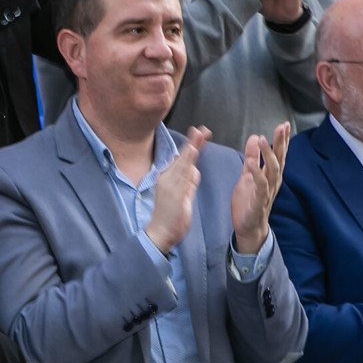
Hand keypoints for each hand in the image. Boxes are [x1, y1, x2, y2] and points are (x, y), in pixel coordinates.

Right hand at [146, 127, 208, 254]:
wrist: (159, 233)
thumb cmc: (169, 215)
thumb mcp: (182, 196)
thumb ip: (189, 183)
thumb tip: (195, 171)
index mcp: (168, 177)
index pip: (182, 158)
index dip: (191, 145)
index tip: (199, 132)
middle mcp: (167, 178)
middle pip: (183, 157)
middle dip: (193, 142)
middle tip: (202, 129)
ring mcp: (170, 186)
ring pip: (183, 164)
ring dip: (192, 149)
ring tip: (199, 136)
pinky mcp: (174, 194)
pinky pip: (183, 178)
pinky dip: (188, 166)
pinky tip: (193, 157)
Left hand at [230, 123, 290, 254]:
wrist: (247, 227)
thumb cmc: (249, 202)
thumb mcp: (247, 175)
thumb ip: (252, 157)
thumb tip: (255, 136)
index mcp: (270, 175)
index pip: (279, 154)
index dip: (282, 140)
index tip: (284, 125)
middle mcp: (272, 182)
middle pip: (279, 159)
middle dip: (281, 143)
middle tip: (282, 127)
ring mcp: (267, 191)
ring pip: (272, 170)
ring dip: (268, 154)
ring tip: (262, 139)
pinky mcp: (259, 201)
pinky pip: (260, 185)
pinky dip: (256, 173)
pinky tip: (251, 162)